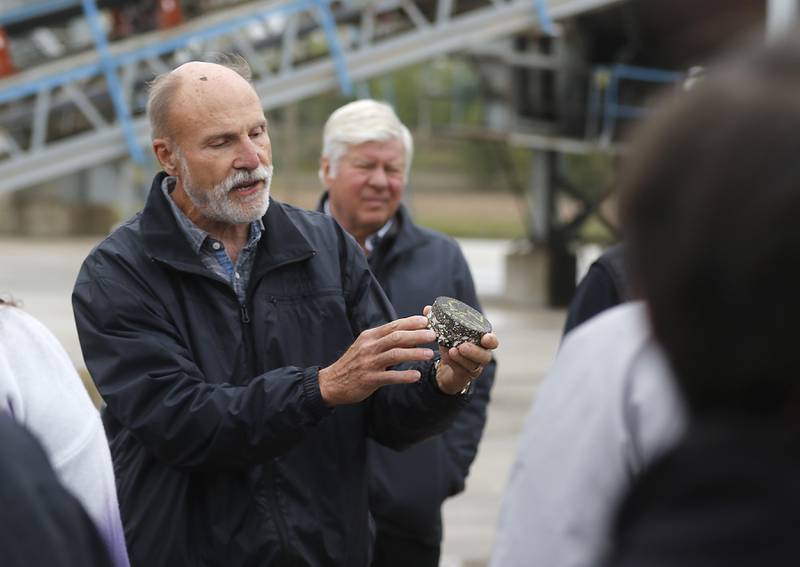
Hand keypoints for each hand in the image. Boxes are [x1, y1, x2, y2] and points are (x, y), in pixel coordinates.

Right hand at [318, 315, 435, 405]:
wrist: (332, 383)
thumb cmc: (353, 364)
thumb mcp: (366, 347)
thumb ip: (386, 341)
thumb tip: (410, 337)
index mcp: (370, 337)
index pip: (393, 326)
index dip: (411, 322)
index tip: (426, 321)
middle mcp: (369, 347)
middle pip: (396, 337)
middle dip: (417, 335)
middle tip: (433, 335)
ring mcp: (369, 363)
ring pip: (395, 354)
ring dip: (414, 353)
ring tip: (430, 354)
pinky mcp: (369, 379)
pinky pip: (389, 376)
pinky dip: (404, 376)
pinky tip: (416, 375)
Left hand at [423, 305, 498, 394]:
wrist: (445, 368)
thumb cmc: (451, 346)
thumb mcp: (445, 333)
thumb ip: (439, 320)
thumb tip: (428, 308)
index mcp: (480, 342)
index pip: (491, 341)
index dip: (491, 340)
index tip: (486, 337)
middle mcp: (481, 355)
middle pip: (485, 355)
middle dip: (476, 351)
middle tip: (463, 346)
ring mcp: (474, 367)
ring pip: (474, 365)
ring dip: (463, 358)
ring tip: (453, 350)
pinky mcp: (465, 376)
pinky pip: (463, 371)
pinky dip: (456, 363)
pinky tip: (448, 357)